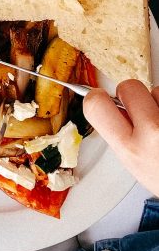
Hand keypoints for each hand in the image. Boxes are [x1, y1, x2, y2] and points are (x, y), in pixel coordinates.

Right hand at [83, 80, 158, 194]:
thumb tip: (112, 103)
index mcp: (131, 149)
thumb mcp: (134, 164)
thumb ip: (119, 134)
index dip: (96, 97)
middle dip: (132, 95)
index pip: (96, 104)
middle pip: (129, 86)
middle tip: (140, 110)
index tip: (102, 99)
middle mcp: (153, 133)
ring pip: (157, 90)